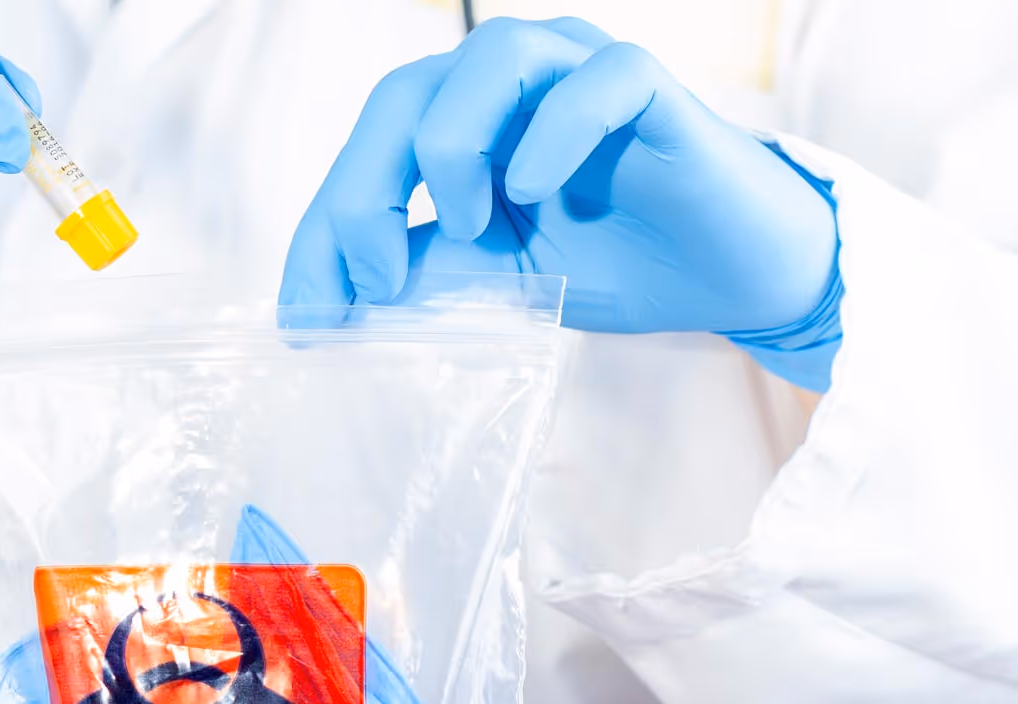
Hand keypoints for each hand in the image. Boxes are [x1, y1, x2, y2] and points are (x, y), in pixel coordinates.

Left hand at [281, 18, 841, 380]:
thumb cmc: (610, 263)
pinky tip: (535, 197)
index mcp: (467, 122)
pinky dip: (555, 134)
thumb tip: (333, 307)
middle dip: (367, 189)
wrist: (724, 275)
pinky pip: (599, 82)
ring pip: (492, 58)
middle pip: (408, 94)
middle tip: (377, 276)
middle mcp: (515, 83)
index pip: (370, 151)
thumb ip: (423, 278)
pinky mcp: (652, 90)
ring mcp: (582, 74)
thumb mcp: (494, 286)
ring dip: (454, 146)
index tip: (308, 315)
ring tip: (470, 228)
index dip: (324, 229)